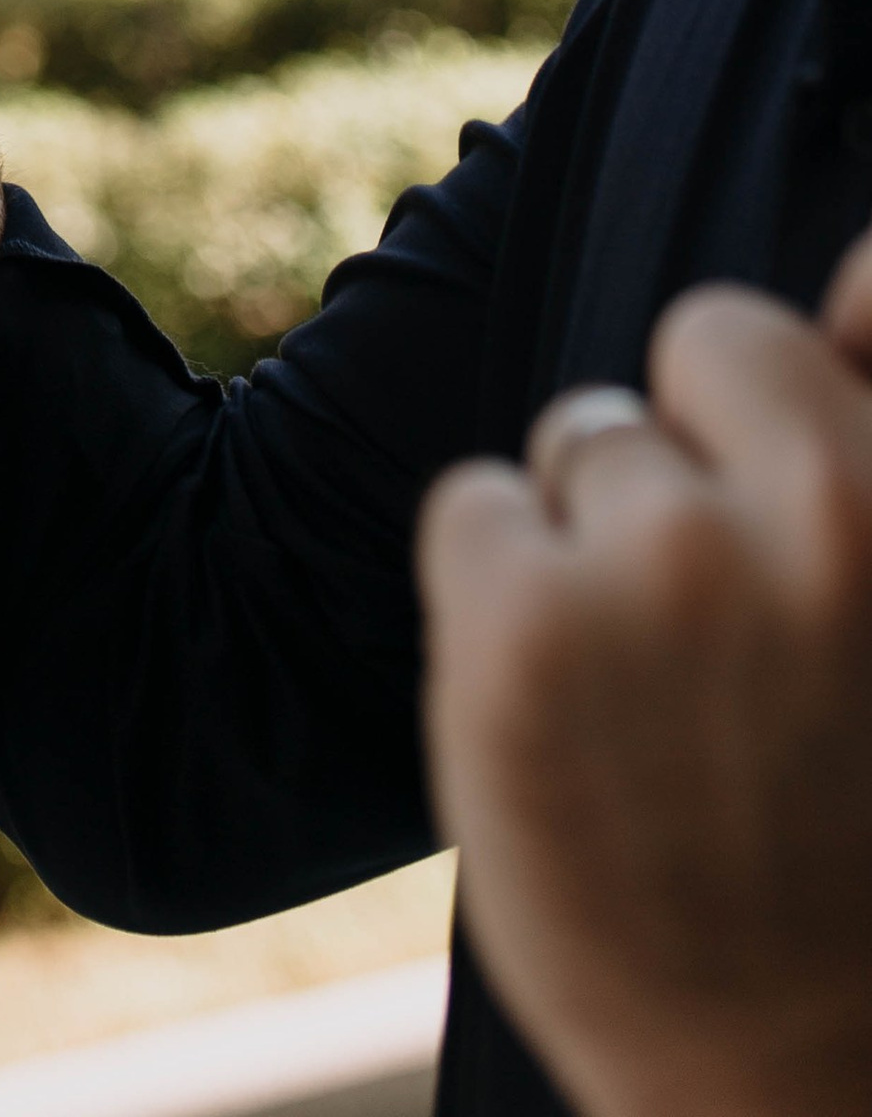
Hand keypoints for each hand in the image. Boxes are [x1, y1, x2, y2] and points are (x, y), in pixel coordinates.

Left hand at [417, 234, 871, 1116]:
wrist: (800, 1079)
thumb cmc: (863, 836)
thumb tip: (856, 272)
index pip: (862, 290)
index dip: (814, 377)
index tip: (793, 470)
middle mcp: (814, 510)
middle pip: (706, 335)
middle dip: (701, 443)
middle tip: (728, 614)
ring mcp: (663, 564)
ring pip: (584, 439)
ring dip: (600, 538)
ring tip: (663, 693)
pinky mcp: (522, 627)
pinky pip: (476, 510)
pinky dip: (498, 594)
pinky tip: (571, 709)